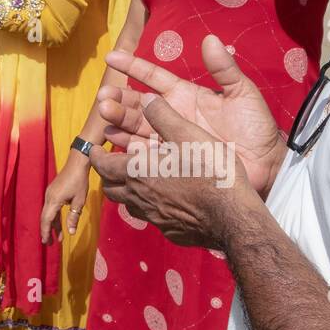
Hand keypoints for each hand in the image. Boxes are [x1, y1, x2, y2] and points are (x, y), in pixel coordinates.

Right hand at [40, 151, 90, 242]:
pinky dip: (54, 217)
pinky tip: (60, 224)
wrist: (77, 163)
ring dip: (53, 225)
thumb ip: (73, 217)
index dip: (46, 232)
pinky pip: (51, 207)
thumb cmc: (80, 181)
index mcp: (54, 200)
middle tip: (49, 244)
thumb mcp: (79, 201)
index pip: (47, 220)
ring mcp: (50, 194)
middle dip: (47, 231)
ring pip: (48, 213)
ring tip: (58, 238)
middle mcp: (48, 197)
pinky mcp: (53, 191)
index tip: (47, 243)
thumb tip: (71, 233)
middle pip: (45, 218)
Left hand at [92, 96, 263, 247]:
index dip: (97, 156)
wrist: (233, 216)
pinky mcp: (170, 231)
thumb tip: (147, 98)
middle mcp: (140, 197)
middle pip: (110, 188)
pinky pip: (152, 218)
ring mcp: (155, 217)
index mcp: (137, 172)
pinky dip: (150, 207)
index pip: (102, 165)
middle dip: (107, 175)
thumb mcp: (187, 134)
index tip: (96, 149)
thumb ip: (164, 116)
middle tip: (113, 164)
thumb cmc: (210, 171)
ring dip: (126, 192)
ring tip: (135, 182)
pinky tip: (164, 201)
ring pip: (128, 205)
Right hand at [100, 35, 287, 196]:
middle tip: (104, 96)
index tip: (112, 56)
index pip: (152, 76)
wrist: (266, 165)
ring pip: (135, 126)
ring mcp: (169, 138)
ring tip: (105, 114)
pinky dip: (128, 147)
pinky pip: (144, 153)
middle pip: (137, 102)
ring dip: (118, 120)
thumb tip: (210, 39)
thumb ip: (224, 69)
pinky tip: (116, 141)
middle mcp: (171, 114)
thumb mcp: (243, 93)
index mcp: (184, 95)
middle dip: (118, 97)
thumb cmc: (256, 127)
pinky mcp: (171, 161)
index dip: (132, 65)